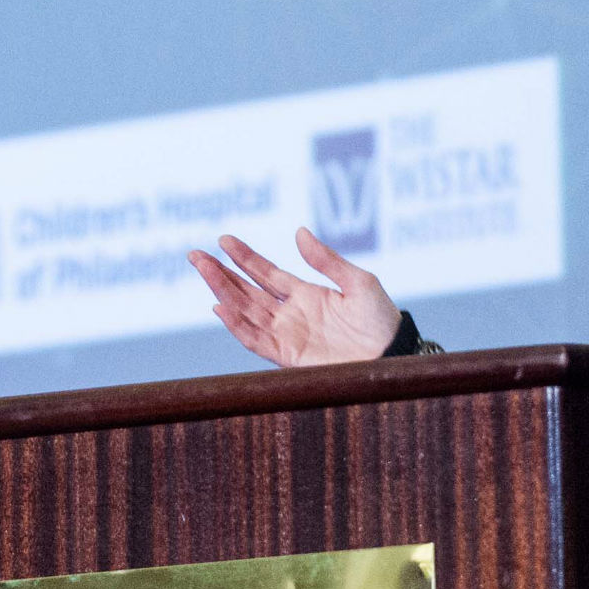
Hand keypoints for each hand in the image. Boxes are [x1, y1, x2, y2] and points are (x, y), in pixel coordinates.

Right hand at [187, 228, 400, 366]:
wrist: (393, 356)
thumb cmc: (382, 320)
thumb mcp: (358, 281)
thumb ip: (327, 260)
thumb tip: (298, 232)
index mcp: (305, 294)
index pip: (265, 273)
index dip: (244, 257)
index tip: (223, 239)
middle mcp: (290, 314)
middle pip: (246, 291)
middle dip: (220, 273)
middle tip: (195, 255)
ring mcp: (288, 335)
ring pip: (245, 311)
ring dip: (222, 292)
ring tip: (203, 270)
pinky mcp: (289, 356)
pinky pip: (256, 340)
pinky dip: (237, 325)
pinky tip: (221, 307)